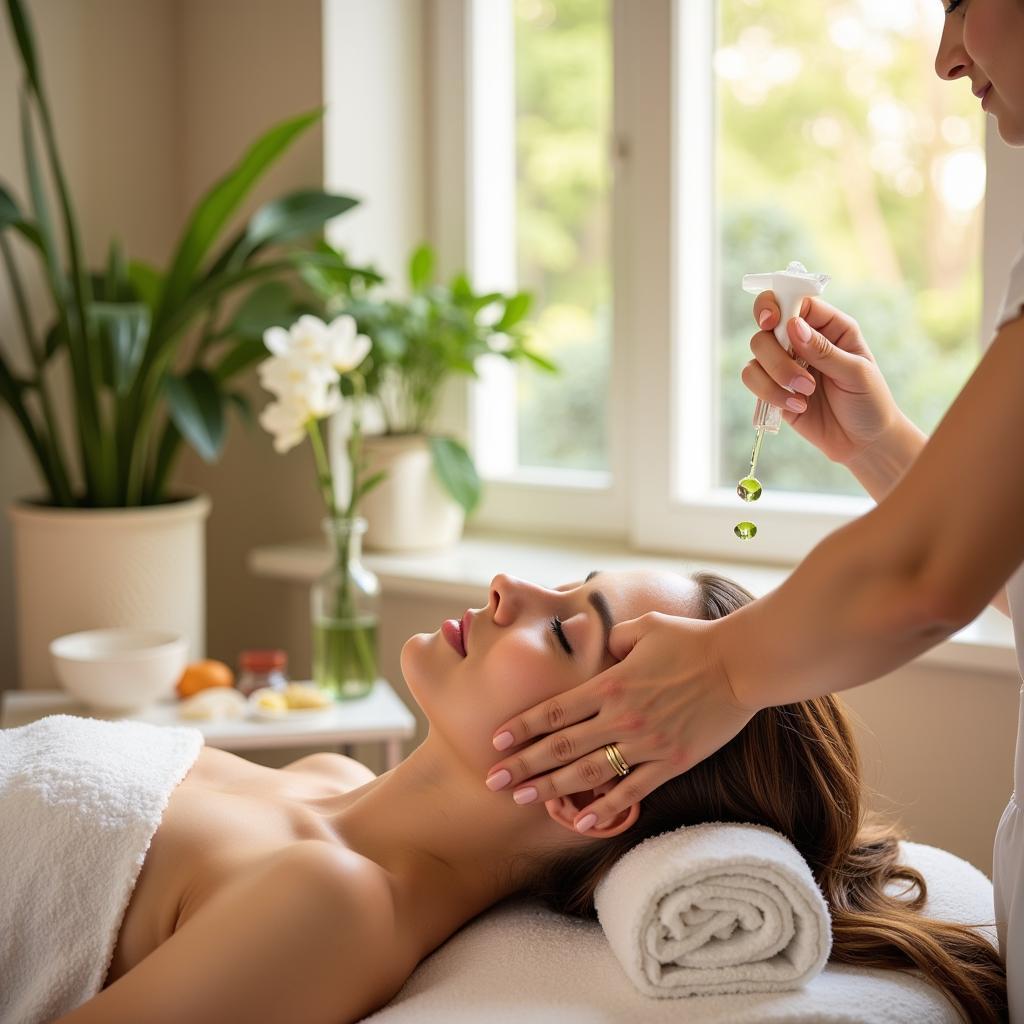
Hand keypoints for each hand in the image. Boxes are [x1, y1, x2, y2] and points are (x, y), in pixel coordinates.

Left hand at [483, 612, 757, 832]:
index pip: (555, 710)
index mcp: (610, 683)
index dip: (522, 726)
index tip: (496, 740)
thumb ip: (612, 639)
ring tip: (522, 799)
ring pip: (587, 773)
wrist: (741, 664)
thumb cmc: (692, 639)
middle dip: (524, 764)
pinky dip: (604, 808)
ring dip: (551, 788)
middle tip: (493, 780)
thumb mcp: (644, 628)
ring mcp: (645, 743)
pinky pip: (631, 790)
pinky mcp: (670, 762)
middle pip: (560, 746)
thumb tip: (597, 649)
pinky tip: (581, 822)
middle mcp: (621, 717)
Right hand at [743, 293, 901, 466]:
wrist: (862, 442)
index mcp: (829, 326)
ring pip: (756, 354)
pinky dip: (768, 393)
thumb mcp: (856, 373)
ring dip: (775, 377)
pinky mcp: (773, 388)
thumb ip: (824, 350)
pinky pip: (753, 379)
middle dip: (776, 354)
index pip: (795, 300)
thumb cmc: (869, 402)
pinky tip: (795, 406)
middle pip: (766, 327)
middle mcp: (802, 340)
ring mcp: (785, 364)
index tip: (772, 321)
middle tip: (803, 379)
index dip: (777, 304)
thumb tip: (792, 326)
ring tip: (804, 396)